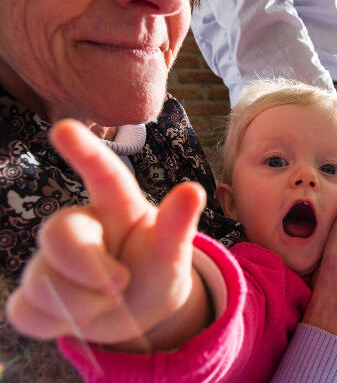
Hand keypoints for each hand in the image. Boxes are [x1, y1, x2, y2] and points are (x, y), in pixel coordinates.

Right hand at [6, 120, 207, 351]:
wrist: (140, 311)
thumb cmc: (157, 272)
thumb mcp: (173, 256)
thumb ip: (178, 226)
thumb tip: (193, 188)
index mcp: (118, 207)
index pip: (103, 175)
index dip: (86, 152)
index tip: (64, 128)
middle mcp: (80, 225)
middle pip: (59, 234)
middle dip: (88, 268)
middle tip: (120, 287)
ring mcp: (51, 258)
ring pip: (44, 283)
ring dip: (84, 307)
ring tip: (112, 303)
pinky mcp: (34, 292)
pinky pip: (27, 312)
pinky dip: (58, 325)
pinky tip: (79, 317)